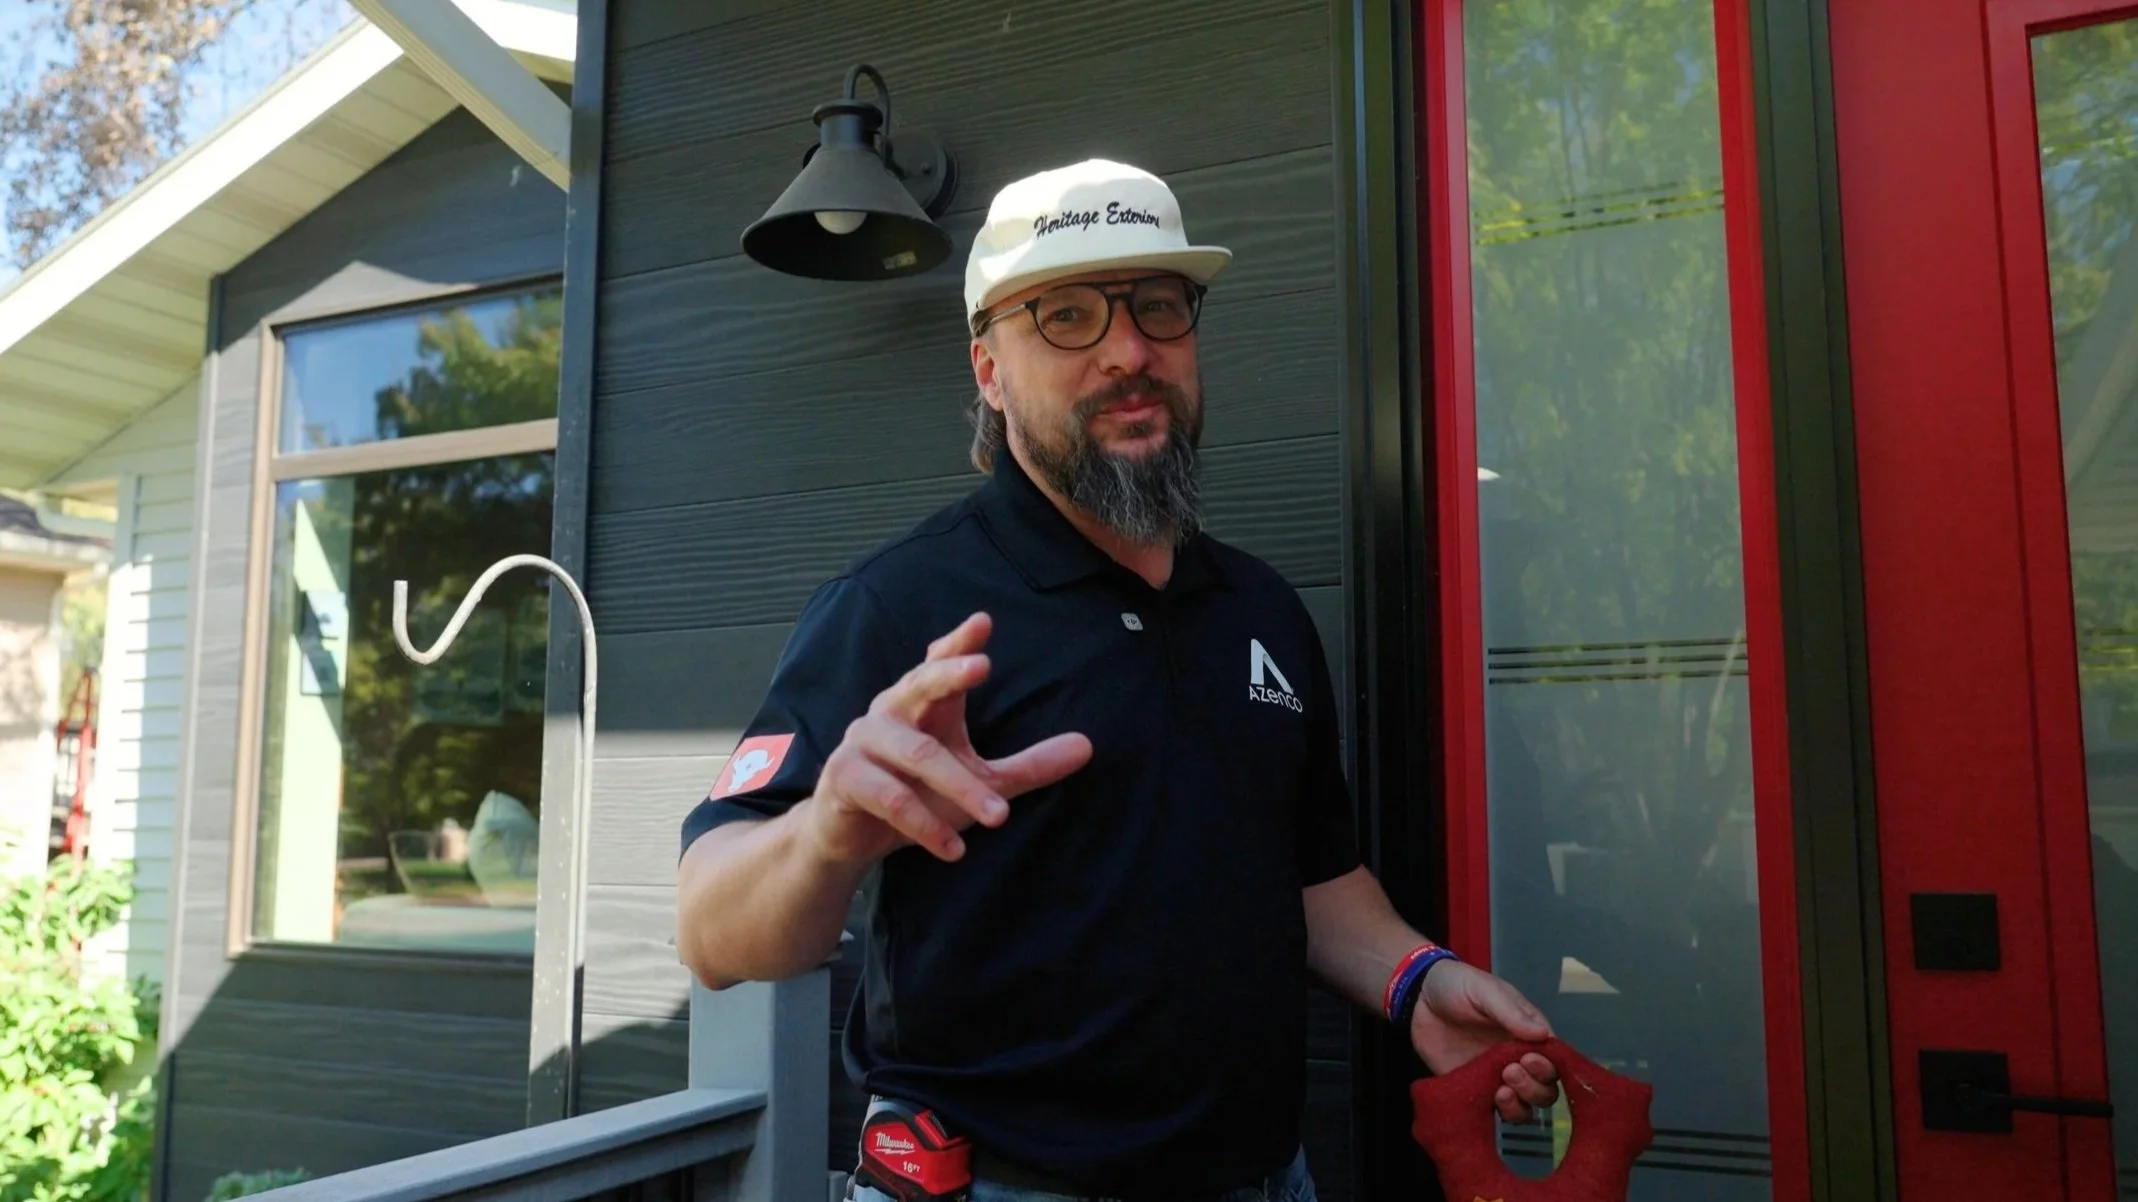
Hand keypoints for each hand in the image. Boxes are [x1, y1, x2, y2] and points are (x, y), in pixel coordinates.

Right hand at [802, 612, 1091, 865]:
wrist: (850, 839)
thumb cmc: (917, 795)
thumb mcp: (979, 781)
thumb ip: (1029, 765)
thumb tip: (1088, 746)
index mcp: (922, 703)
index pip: (940, 663)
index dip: (959, 642)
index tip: (984, 622)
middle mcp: (890, 712)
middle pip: (920, 684)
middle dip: (950, 673)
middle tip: (983, 665)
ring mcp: (862, 743)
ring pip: (916, 755)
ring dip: (959, 787)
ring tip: (998, 816)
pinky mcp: (844, 779)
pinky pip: (890, 798)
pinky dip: (925, 825)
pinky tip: (954, 848)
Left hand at [1410, 961, 1559, 1122]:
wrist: (1417, 999)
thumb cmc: (1458, 987)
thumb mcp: (1484, 990)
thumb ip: (1511, 1012)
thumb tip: (1543, 1034)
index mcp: (1527, 1034)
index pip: (1553, 1059)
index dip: (1547, 1066)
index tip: (1528, 1059)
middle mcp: (1517, 1060)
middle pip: (1544, 1089)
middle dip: (1534, 1087)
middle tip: (1509, 1071)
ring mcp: (1496, 1078)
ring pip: (1524, 1107)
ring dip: (1519, 1106)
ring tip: (1501, 1091)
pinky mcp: (1474, 1091)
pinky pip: (1494, 1113)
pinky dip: (1497, 1114)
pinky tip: (1487, 1103)